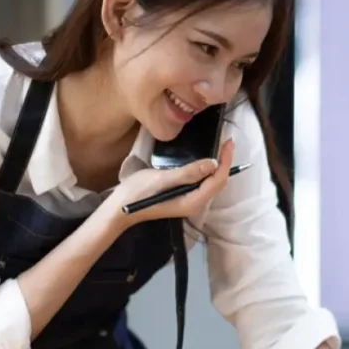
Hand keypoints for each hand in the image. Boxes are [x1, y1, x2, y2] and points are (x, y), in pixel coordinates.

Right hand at [104, 138, 234, 228]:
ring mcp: (190, 202)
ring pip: (211, 183)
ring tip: (220, 146)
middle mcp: (196, 204)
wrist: (120, 208)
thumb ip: (187, 173)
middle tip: (226, 140)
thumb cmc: (138, 193)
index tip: (228, 142)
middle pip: (218, 182)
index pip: (218, 180)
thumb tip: (212, 164)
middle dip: (225, 162)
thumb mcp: (161, 180)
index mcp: (193, 202)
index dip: (226, 161)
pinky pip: (203, 183)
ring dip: (218, 165)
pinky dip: (208, 170)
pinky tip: (206, 159)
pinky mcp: (184, 198)